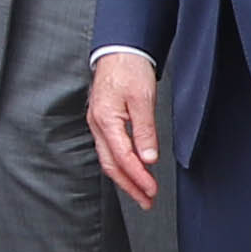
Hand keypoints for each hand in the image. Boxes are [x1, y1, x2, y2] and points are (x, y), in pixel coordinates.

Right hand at [89, 49, 162, 209]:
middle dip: (129, 186)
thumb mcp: (142, 98)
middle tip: (147, 201)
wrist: (119, 50)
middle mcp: (98, 125)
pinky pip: (110, 150)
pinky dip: (121, 165)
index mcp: (106, 120)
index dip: (138, 177)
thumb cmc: (128, 69)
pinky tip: (132, 170)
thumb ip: (144, 130)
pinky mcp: (103, 122)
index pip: (122, 158)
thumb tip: (148, 158)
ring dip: (125, 178)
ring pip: (109, 160)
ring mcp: (98, 125)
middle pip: (111, 165)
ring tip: (142, 192)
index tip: (152, 190)